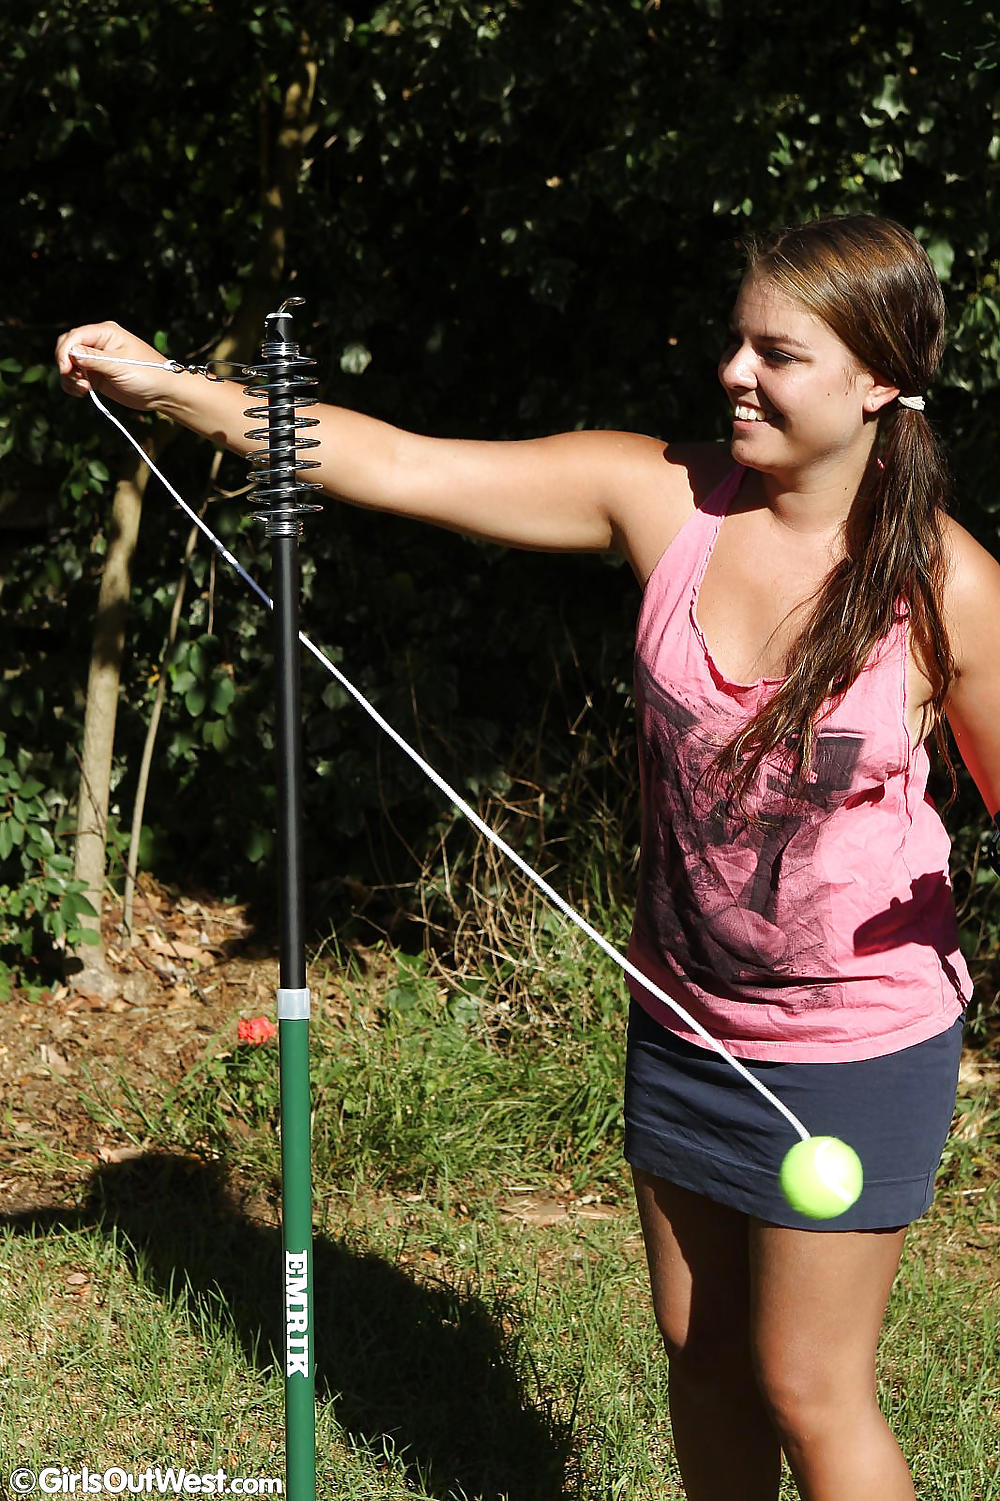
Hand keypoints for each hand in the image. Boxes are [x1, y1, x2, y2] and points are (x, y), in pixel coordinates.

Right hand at [55, 321, 173, 412]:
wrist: (163, 393)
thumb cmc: (148, 374)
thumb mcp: (120, 366)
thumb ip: (94, 359)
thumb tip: (71, 353)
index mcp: (105, 333)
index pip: (74, 336)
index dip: (64, 351)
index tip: (65, 369)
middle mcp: (98, 343)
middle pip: (67, 347)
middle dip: (66, 364)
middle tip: (78, 382)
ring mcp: (96, 359)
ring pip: (69, 363)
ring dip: (70, 377)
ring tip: (84, 390)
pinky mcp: (97, 375)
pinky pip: (76, 376)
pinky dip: (74, 384)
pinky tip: (83, 392)